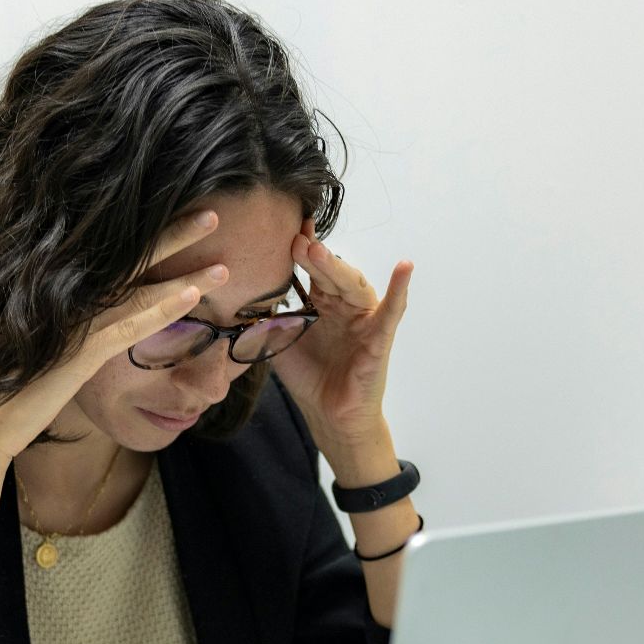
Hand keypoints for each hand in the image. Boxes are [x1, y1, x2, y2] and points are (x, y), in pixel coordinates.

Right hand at [0, 209, 231, 464]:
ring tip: (224, 263)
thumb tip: (91, 319)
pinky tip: (193, 297)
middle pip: (131, 259)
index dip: (151, 236)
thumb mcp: (45, 350)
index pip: (117, 258)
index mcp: (63, 296)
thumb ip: (70, 329)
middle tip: (213, 212)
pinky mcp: (77, 353)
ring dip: (184, 274)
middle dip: (174, 234)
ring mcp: (73, 323)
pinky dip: (162, 309)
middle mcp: (68, 300)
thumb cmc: (10, 388)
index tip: (183, 216)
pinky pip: (129, 326)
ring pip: (139, 289)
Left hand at [270, 218, 412, 445]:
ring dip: (336, 267)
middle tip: (294, 239)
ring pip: (353, 285)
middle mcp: (344, 305)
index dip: (300, 249)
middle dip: (312, 255)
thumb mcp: (278, 342)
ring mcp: (363, 319)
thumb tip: (239, 293)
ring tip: (317, 250)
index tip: (284, 228)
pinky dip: (400, 289)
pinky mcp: (380, 338)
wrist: (328, 415)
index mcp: (321, 302)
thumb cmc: (309, 377)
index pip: (311, 269)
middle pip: (329, 273)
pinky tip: (405, 266)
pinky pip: (392, 311)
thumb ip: (264, 318)